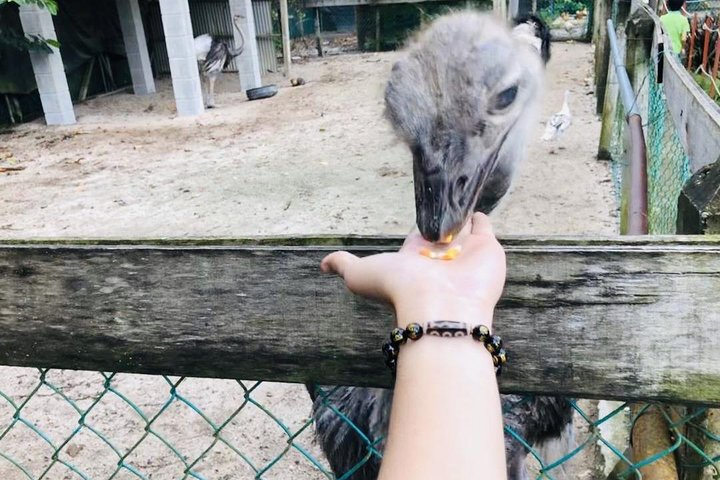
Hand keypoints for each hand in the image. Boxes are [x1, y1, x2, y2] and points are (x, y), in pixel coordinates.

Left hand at [321, 213, 505, 324]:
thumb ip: (345, 265)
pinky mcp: (487, 248)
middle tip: (443, 206)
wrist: (440, 306)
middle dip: (442, 225)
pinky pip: (483, 227)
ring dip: (460, 217)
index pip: (417, 239)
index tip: (421, 220)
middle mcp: (439, 257)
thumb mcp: (361, 275)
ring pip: (462, 229)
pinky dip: (480, 218)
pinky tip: (475, 208)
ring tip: (460, 197)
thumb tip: (323, 265)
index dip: (419, 231)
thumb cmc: (399, 290)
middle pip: (442, 236)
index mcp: (413, 260)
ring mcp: (464, 253)